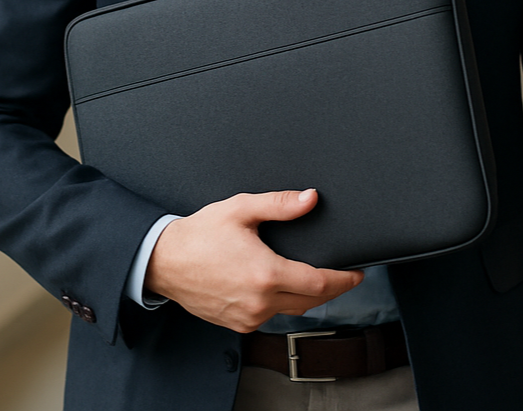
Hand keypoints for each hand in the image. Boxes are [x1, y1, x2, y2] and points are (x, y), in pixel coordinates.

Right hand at [145, 189, 363, 332]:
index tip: (358, 274)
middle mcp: (260, 301)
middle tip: (344, 276)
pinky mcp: (238, 323)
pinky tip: (282, 288)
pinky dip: (283, 304)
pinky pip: (271, 317)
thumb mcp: (241, 209)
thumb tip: (310, 199)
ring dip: (307, 298)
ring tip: (315, 279)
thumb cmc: (200, 234)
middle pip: (311, 302)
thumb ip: (280, 204)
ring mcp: (248, 317)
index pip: (319, 283)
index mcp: (266, 273)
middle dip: (332, 290)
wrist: (164, 261)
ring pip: (292, 311)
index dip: (344, 279)